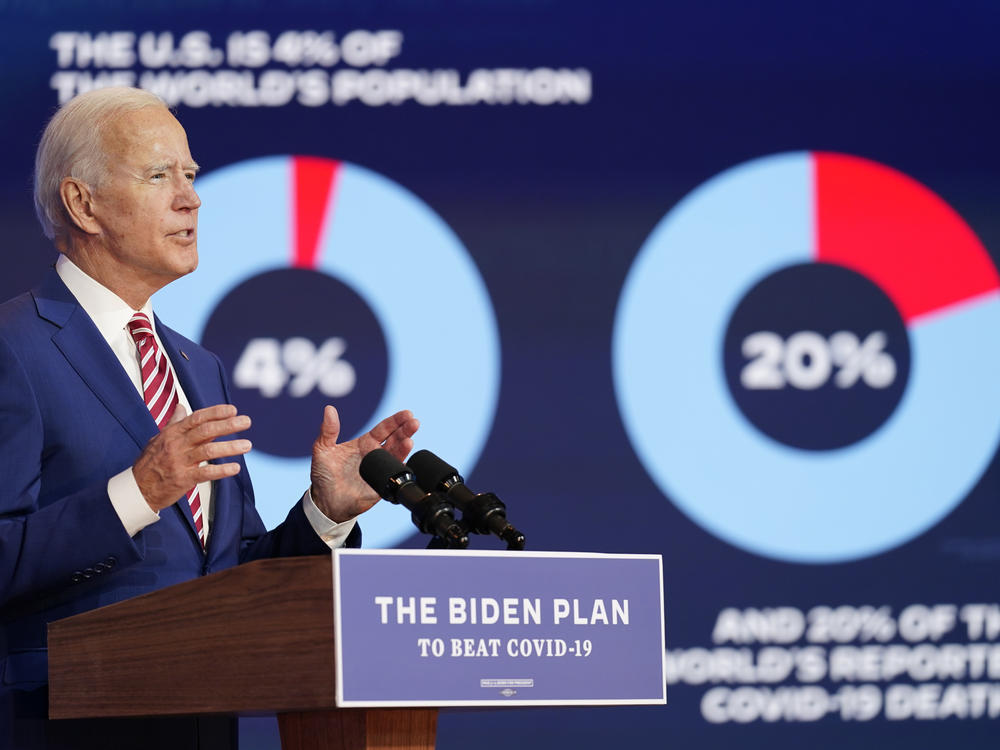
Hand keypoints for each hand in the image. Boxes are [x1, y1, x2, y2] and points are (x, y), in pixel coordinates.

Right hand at [133, 404, 251, 511]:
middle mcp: (177, 445)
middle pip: (206, 431)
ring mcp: (180, 462)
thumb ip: (174, 423)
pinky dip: (221, 470)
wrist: (137, 489)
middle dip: (228, 425)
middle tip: (246, 421)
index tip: (233, 410)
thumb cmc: (150, 462)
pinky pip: (205, 473)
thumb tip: (181, 406)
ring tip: (247, 445)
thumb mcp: (159, 439)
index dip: (215, 413)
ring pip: (208, 451)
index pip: (197, 418)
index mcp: (172, 434)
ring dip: (230, 447)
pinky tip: (235, 468)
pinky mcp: (183, 479)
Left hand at [310, 405, 418, 522]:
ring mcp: (381, 469)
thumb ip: (328, 430)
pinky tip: (405, 462)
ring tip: (409, 441)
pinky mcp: (382, 485)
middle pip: (395, 439)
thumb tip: (329, 409)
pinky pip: (394, 476)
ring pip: (397, 455)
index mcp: (365, 443)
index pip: (384, 428)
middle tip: (414, 422)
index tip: (407, 414)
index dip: (395, 421)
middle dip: (406, 430)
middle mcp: (376, 454)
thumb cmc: (324, 475)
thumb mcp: (322, 449)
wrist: (325, 502)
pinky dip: (401, 468)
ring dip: (404, 447)